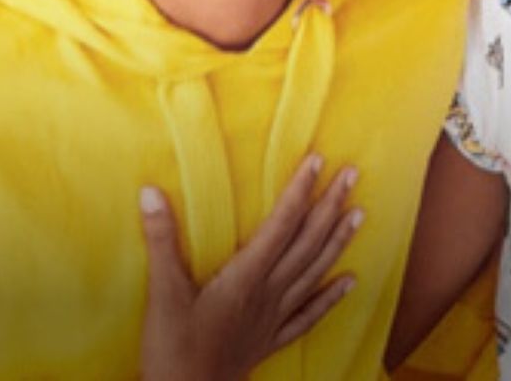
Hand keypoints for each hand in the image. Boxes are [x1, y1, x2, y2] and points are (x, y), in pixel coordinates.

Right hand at [138, 154, 362, 380]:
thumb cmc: (172, 349)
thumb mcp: (162, 294)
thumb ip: (162, 241)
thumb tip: (151, 193)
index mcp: (246, 277)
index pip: (281, 223)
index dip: (300, 190)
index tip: (318, 160)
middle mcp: (269, 293)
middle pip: (307, 242)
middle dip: (330, 206)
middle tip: (353, 175)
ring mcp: (274, 318)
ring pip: (315, 272)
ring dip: (338, 241)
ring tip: (360, 213)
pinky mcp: (271, 340)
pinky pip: (309, 316)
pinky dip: (331, 297)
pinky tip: (350, 282)